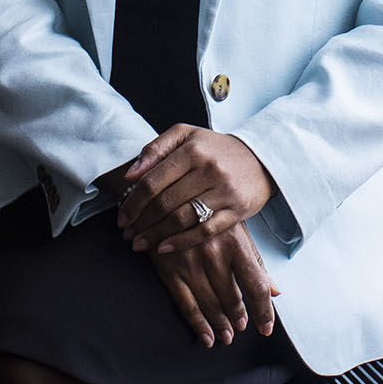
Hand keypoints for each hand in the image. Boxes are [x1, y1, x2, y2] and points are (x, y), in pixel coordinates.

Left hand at [112, 124, 275, 252]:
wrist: (261, 157)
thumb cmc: (216, 148)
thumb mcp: (186, 135)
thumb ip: (155, 149)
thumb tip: (130, 174)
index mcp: (193, 150)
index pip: (153, 181)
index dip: (133, 202)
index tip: (122, 215)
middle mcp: (209, 170)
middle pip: (165, 203)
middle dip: (140, 221)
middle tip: (127, 232)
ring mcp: (224, 192)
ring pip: (181, 219)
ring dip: (156, 234)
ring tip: (139, 242)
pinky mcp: (236, 211)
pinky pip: (204, 231)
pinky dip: (181, 242)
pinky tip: (164, 248)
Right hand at [148, 221, 280, 347]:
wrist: (164, 195)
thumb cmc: (206, 211)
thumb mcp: (234, 227)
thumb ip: (254, 260)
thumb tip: (276, 291)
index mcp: (235, 240)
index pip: (257, 283)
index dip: (264, 310)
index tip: (266, 327)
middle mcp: (214, 252)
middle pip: (232, 297)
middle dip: (239, 317)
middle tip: (241, 328)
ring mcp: (190, 262)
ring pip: (210, 304)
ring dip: (220, 324)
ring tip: (226, 336)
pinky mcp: (168, 269)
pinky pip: (186, 305)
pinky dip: (198, 324)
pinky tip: (206, 337)